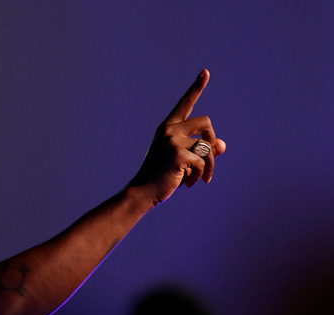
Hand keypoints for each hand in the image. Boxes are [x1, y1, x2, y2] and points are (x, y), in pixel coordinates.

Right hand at [128, 69, 226, 205]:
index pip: (185, 104)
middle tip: (209, 159)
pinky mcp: (177, 154)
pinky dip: (200, 174)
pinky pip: (201, 161)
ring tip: (201, 178)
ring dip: (208, 165)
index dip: (196, 87)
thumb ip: (202, 151)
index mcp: (167, 128)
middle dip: (212, 140)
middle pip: (206, 122)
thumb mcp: (183, 161)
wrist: (142, 193)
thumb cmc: (161, 178)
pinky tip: (190, 183)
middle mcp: (169, 130)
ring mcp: (172, 141)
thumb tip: (222, 145)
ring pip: (207, 147)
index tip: (205, 71)